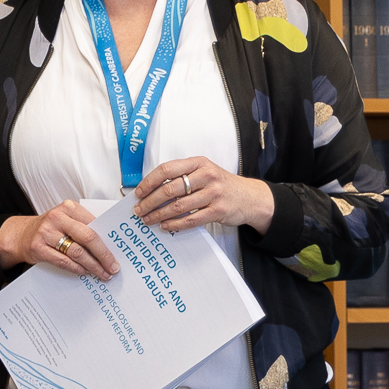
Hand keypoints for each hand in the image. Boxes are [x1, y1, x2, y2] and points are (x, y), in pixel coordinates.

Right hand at [0, 201, 120, 278]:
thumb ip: (85, 226)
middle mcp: (57, 218)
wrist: (21, 235)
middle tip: (113, 267)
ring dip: (93, 266)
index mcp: (68, 207)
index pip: (94, 225)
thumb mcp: (66, 219)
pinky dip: (77, 269)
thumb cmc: (50, 228)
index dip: (108, 241)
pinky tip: (85, 272)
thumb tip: (110, 244)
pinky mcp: (38, 248)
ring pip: (77, 252)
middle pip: (88, 238)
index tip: (118, 254)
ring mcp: (46, 233)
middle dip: (104, 255)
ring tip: (102, 273)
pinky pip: (63, 261)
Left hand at [132, 158, 275, 233]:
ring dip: (159, 214)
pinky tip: (165, 226)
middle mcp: (206, 176)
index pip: (167, 169)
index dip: (149, 181)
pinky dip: (174, 224)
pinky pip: (190, 219)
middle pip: (169, 189)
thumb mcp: (204, 172)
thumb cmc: (221, 184)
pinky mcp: (217, 211)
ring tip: (148, 219)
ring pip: (178, 206)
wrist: (250, 197)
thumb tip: (152, 188)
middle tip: (139, 210)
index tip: (138, 192)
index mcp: (198, 163)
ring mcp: (213, 193)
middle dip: (150, 201)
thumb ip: (182, 175)